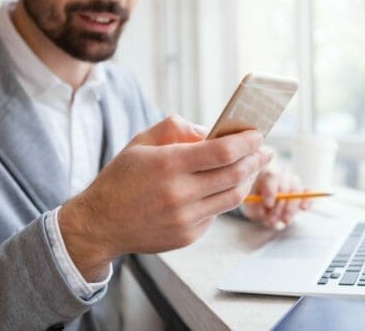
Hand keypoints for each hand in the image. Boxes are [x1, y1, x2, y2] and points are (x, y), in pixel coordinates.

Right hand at [58, 115, 272, 280]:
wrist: (100, 224)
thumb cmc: (121, 178)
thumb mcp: (141, 142)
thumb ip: (176, 128)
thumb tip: (210, 131)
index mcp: (168, 165)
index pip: (223, 151)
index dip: (247, 141)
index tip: (258, 134)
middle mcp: (179, 194)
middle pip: (235, 174)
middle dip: (256, 160)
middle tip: (265, 151)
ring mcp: (185, 218)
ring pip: (233, 196)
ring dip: (247, 179)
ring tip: (251, 167)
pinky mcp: (187, 236)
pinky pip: (217, 213)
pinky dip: (224, 197)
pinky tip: (222, 187)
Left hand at [240, 168, 311, 227]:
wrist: (262, 208)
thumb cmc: (254, 204)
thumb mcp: (250, 205)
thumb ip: (256, 205)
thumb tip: (268, 206)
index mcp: (265, 172)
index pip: (271, 175)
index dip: (271, 190)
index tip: (268, 204)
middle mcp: (280, 173)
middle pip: (286, 183)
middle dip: (281, 204)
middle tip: (275, 218)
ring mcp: (292, 181)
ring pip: (296, 190)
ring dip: (291, 207)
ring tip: (284, 220)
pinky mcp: (302, 191)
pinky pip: (308, 193)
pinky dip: (307, 200)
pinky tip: (304, 208)